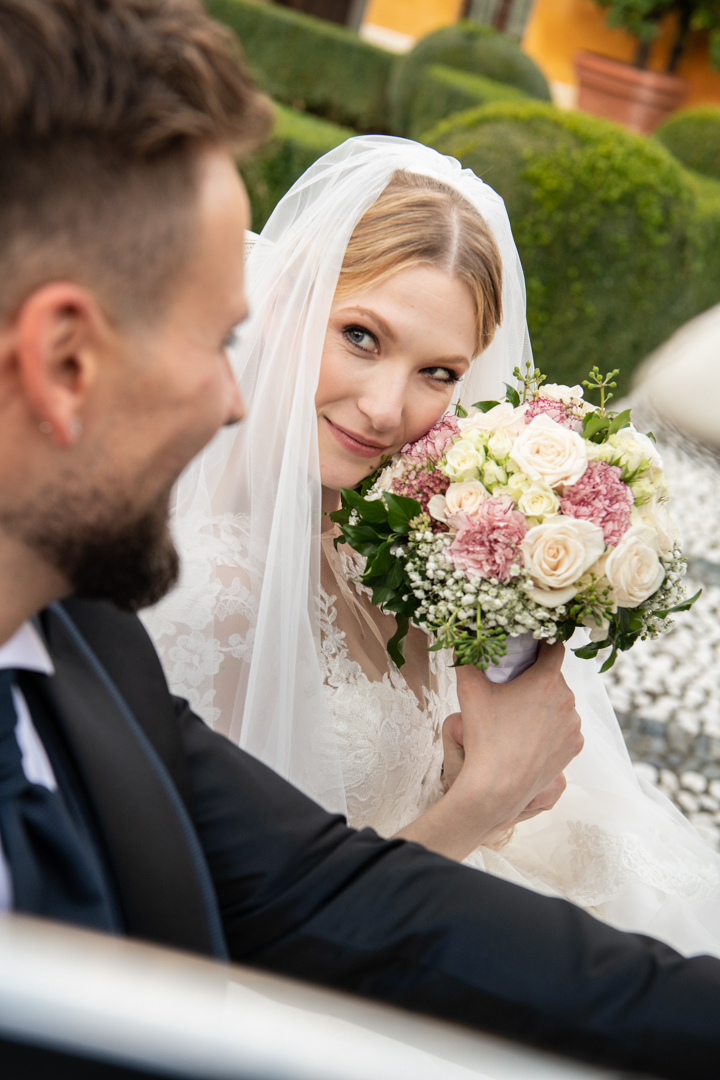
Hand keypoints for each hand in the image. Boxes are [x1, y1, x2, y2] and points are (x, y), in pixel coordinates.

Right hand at [451, 641, 581, 835]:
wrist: (498, 786)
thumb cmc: (484, 737)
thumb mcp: (469, 691)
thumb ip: (466, 660)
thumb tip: (461, 642)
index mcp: (546, 680)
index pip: (554, 647)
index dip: (541, 643)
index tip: (529, 646)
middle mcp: (567, 699)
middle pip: (554, 677)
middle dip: (536, 678)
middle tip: (513, 687)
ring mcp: (574, 725)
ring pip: (560, 703)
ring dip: (545, 703)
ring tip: (519, 717)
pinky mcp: (575, 746)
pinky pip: (564, 727)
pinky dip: (551, 727)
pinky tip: (530, 736)